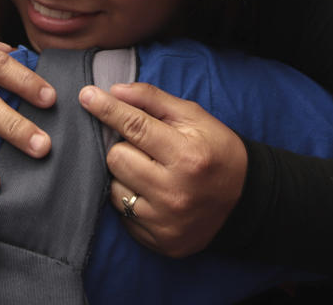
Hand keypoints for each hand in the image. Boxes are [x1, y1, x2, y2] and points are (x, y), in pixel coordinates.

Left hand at [79, 82, 247, 256]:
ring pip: (113, 188)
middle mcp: (175, 192)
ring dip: (124, 176)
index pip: (134, 126)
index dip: (107, 108)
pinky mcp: (159, 241)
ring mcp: (166, 221)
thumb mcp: (194, 117)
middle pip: (116, 158)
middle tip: (144, 149)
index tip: (86, 95)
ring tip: (149, 173)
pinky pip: (122, 214)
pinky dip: (130, 201)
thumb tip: (114, 90)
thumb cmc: (215, 151)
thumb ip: (153, 99)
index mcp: (188, 156)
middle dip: (123, 147)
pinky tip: (151, 195)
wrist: (246, 201)